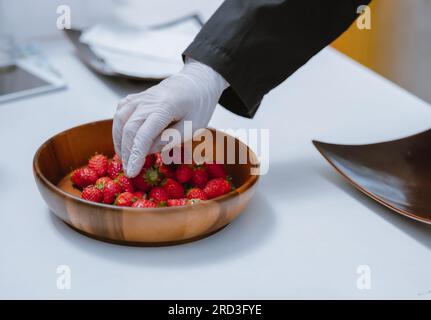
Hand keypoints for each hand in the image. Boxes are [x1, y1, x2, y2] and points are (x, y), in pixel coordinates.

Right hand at [113, 58, 227, 176]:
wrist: (197, 81)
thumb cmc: (199, 106)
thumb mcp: (193, 127)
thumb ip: (171, 140)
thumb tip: (147, 150)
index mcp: (164, 107)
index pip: (143, 135)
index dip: (135, 156)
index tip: (131, 172)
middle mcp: (147, 100)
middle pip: (128, 128)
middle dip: (126, 152)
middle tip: (128, 171)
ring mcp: (140, 97)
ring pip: (120, 119)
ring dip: (119, 141)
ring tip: (124, 158)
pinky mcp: (136, 97)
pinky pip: (121, 111)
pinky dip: (118, 127)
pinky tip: (122, 138)